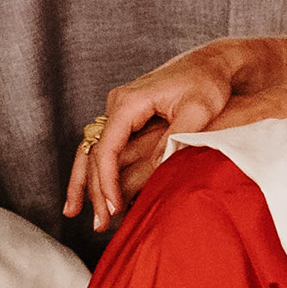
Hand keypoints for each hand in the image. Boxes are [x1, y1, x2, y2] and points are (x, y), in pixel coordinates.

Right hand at [69, 46, 239, 228]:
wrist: (213, 63)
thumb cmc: (208, 83)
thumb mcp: (197, 111)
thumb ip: (174, 140)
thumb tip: (154, 172)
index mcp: (129, 102)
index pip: (107, 149)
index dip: (107, 182)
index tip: (114, 208)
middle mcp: (117, 104)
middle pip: (94, 153)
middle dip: (94, 190)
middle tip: (98, 224)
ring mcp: (119, 110)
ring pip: (92, 150)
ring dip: (85, 182)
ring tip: (74, 212)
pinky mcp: (127, 117)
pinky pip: (105, 147)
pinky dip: (95, 170)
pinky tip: (89, 194)